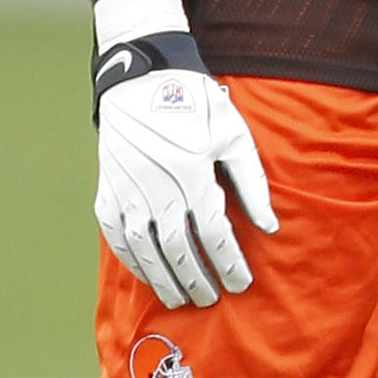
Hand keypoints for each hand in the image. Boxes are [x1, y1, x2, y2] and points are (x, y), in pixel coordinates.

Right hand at [94, 37, 278, 308]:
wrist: (139, 78)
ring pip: (146, 249)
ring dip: (164, 279)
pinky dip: (134, 261)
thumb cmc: (195, 103)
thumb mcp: (233, 134)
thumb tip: (269, 226)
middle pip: (179, 248)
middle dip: (198, 278)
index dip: (228, 262)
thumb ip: (252, 182)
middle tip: (212, 298)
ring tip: (181, 298)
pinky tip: (149, 274)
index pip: (213, 232)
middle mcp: (155, 186)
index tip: (241, 282)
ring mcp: (127, 191)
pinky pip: (118, 237)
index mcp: (190, 171)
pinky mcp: (107, 192)